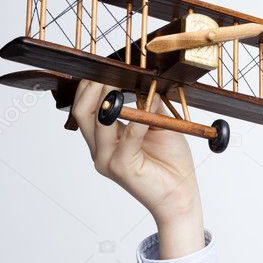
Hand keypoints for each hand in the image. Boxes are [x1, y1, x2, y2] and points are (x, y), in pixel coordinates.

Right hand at [71, 79, 203, 250]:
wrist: (180, 196)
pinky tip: (149, 107)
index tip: (105, 67)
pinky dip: (138, 119)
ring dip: (110, 98)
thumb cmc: (170, 164)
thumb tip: (145, 79)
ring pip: (96, 121)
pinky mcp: (121, 167)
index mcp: (104, 140)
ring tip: (123, 83)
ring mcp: (107, 160)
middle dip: (93, 87)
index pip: (84, 107)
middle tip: (109, 71)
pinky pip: (127, 136)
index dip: (90, 86)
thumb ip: (148, 105)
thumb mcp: (159, 126)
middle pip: (82, 111)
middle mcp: (100, 150)